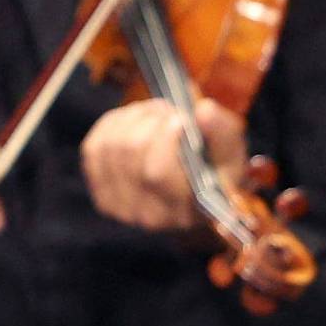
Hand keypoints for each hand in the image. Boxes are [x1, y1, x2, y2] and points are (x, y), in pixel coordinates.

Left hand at [81, 96, 246, 234]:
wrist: (192, 196)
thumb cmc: (216, 172)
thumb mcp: (231, 153)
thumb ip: (222, 132)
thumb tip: (204, 110)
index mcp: (186, 211)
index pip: (156, 173)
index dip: (163, 138)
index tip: (180, 117)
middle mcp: (148, 215)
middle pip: (129, 152)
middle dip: (150, 120)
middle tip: (170, 111)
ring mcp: (118, 207)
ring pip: (109, 146)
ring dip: (133, 119)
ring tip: (157, 114)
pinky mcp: (100, 193)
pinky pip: (94, 148)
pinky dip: (113, 126)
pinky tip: (135, 122)